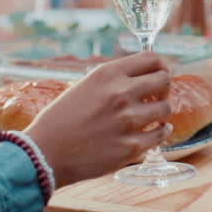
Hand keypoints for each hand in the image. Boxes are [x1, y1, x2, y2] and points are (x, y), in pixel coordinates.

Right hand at [23, 52, 171, 187]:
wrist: (45, 153)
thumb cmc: (61, 119)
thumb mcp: (84, 86)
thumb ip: (113, 80)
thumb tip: (142, 78)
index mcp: (107, 74)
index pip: (152, 58)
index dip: (160, 67)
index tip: (158, 76)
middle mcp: (120, 93)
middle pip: (164, 80)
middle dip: (164, 88)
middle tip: (156, 97)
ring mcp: (128, 120)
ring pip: (166, 108)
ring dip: (161, 113)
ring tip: (152, 118)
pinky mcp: (131, 146)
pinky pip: (161, 134)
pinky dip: (161, 133)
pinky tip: (156, 132)